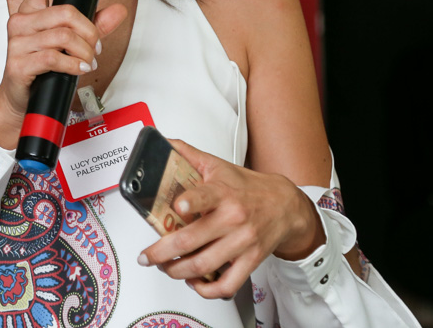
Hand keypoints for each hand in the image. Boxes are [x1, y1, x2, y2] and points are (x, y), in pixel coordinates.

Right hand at [0, 0, 126, 147]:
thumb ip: (92, 27)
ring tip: (88, 60)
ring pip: (63, 35)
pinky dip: (74, 63)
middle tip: (96, 45)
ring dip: (84, 49)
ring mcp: (17, 43)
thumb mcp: (67, 47)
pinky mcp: (19, 64)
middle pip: (65, 12)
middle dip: (89, 30)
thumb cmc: (40, 71)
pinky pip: (54, 57)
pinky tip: (79, 68)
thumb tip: (117, 11)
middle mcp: (21, 22)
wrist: (18, 103)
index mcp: (31, 12)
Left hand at [138, 139, 324, 298]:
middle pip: (192, 241)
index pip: (206, 196)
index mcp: (223, 193)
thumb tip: (162, 141)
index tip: (178, 207)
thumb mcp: (218, 165)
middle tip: (147, 256)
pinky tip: (194, 282)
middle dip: (162, 253)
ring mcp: (243, 242)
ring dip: (178, 272)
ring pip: (204, 265)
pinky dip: (207, 290)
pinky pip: (228, 284)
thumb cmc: (247, 187)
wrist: (285, 205)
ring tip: (165, 268)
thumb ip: (188, 154)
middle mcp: (233, 218)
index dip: (191, 202)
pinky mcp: (251, 261)